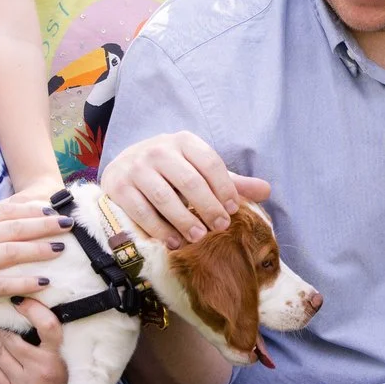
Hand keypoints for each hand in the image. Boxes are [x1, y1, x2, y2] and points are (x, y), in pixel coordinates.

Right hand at [0, 192, 70, 317]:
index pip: (0, 212)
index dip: (26, 208)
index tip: (47, 206)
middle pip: (13, 227)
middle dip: (43, 223)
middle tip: (67, 221)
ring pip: (12, 251)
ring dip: (39, 248)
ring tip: (61, 247)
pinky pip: (3, 284)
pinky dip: (25, 282)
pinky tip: (44, 282)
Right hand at [101, 131, 271, 244]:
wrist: (125, 166)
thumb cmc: (172, 172)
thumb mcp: (199, 170)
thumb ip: (230, 181)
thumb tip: (267, 190)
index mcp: (184, 141)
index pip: (210, 163)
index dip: (224, 188)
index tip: (232, 210)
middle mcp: (158, 150)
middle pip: (189, 182)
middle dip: (207, 207)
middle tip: (220, 228)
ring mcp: (136, 167)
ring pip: (165, 198)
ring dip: (184, 221)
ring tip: (198, 237)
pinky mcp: (118, 186)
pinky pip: (142, 211)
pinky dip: (159, 229)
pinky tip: (174, 242)